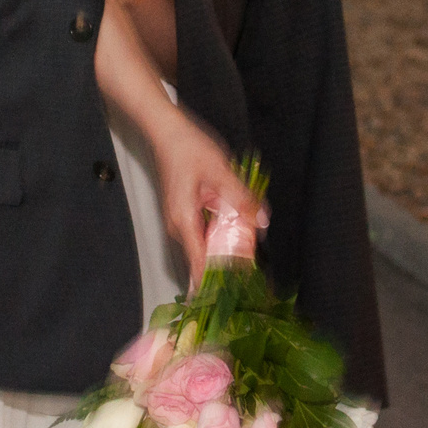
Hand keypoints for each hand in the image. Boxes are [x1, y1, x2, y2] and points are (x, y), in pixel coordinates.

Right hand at [146, 107, 264, 290]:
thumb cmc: (187, 148)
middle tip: (252, 277)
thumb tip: (261, 221)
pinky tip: (239, 230)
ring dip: (227, 250)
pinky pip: (205, 234)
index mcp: (184, 221)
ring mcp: (180, 221)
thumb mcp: (220, 171)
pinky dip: (222, 237)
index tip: (234, 296)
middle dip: (229, 267)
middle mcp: (179, 227)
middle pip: (205, 258)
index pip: (200, 264)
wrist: (165, 131)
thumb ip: (241, 197)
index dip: (216, 283)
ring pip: (207, 246)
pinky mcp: (185, 214)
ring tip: (250, 258)